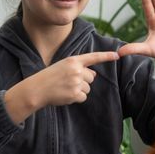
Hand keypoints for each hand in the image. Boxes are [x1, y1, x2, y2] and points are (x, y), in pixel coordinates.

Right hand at [4, 51, 118, 123]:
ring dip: (80, 90)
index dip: (106, 56)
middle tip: (69, 81)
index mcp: (73, 60)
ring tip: (65, 88)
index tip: (117, 55)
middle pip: (92, 77)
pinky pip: (83, 97)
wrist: (37, 89)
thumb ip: (78, 67)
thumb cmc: (50, 77)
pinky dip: (76, 98)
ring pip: (88, 88)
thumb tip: (94, 74)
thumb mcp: (63, 66)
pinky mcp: (75, 94)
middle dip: (84, 80)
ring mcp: (76, 82)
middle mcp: (77, 70)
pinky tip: (66, 95)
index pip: (93, 57)